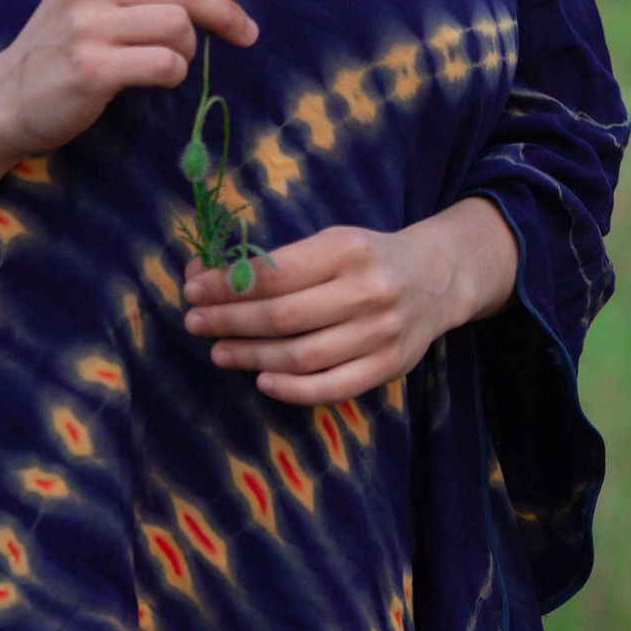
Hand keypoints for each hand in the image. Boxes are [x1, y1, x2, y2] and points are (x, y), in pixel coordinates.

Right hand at [0, 0, 277, 157]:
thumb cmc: (67, 47)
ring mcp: (87, 24)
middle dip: (228, 10)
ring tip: (174, 60)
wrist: (7, 98)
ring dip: (191, 48)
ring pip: (179, 24)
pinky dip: (175, 73)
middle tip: (247, 33)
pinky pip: (164, 63)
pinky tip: (158, 78)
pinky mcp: (90, 67)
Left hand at [180, 222, 461, 404]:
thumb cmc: (367, 258)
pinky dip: (292, 389)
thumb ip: (278, 262)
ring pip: (302, 356)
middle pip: (283, 317)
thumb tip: (208, 276)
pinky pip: (332, 387)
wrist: (436, 278)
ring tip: (219, 351)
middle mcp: (367, 291)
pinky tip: (262, 380)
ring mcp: (381, 333)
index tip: (193, 289)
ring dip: (251, 356)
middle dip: (229, 321)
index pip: (275, 275)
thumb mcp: (331, 241)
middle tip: (194, 323)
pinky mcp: (389, 366)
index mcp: (347, 250)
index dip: (227, 286)